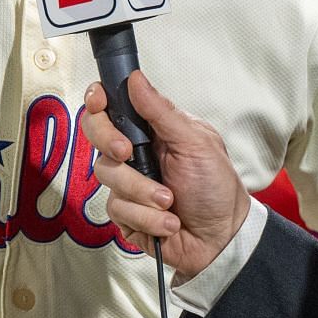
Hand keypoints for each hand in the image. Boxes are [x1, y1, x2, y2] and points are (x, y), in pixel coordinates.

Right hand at [79, 72, 251, 279]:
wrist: (221, 238)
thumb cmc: (216, 187)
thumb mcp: (196, 143)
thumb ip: (162, 112)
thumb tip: (136, 79)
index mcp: (152, 130)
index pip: (112, 106)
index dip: (98, 101)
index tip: (100, 103)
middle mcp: (135, 153)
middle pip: (95, 134)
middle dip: (108, 141)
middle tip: (128, 153)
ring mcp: (127, 183)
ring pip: (107, 175)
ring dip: (142, 191)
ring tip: (170, 201)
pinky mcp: (125, 213)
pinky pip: (119, 209)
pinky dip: (147, 217)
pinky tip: (168, 222)